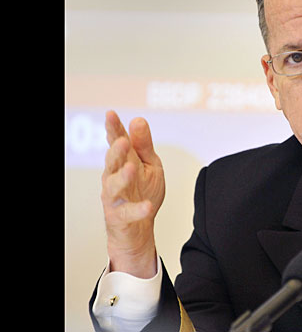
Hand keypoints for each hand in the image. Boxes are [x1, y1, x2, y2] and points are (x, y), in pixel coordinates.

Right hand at [100, 110, 164, 277]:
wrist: (139, 228)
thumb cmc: (143, 191)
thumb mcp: (149, 164)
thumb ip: (143, 145)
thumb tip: (138, 120)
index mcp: (123, 161)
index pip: (117, 142)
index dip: (113, 128)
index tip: (111, 114)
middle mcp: (114, 177)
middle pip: (112, 162)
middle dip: (116, 151)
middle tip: (122, 141)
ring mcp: (114, 197)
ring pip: (114, 186)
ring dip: (122, 177)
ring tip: (132, 169)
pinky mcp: (119, 217)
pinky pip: (128, 213)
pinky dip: (138, 209)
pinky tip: (147, 206)